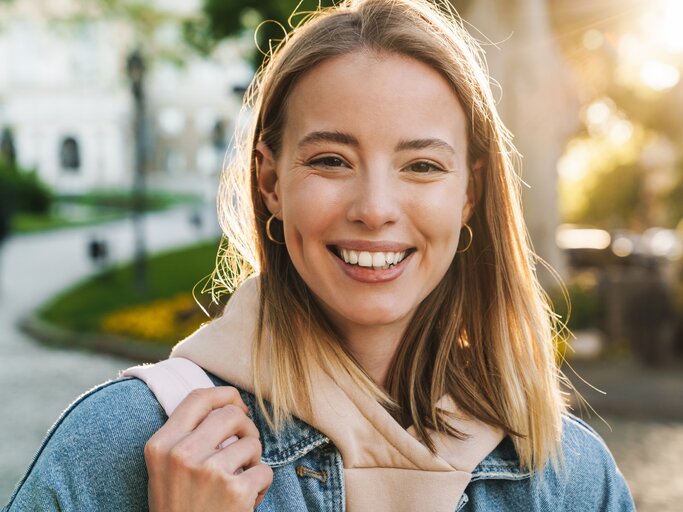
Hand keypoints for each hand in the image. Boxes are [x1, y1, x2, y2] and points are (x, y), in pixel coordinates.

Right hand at [144, 387, 272, 511]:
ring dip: (253, 462)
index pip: (198, 398)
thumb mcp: (165, 470)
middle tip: (245, 447)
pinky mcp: (235, 491)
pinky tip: (246, 501)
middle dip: (245, 428)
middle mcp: (182, 454)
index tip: (237, 403)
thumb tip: (230, 406)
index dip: (224, 394)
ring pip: (252, 443)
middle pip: (230, 414)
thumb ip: (186, 437)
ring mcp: (210, 472)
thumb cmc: (179, 509)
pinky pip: (265, 471)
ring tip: (238, 483)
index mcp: (161, 445)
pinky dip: (261, 486)